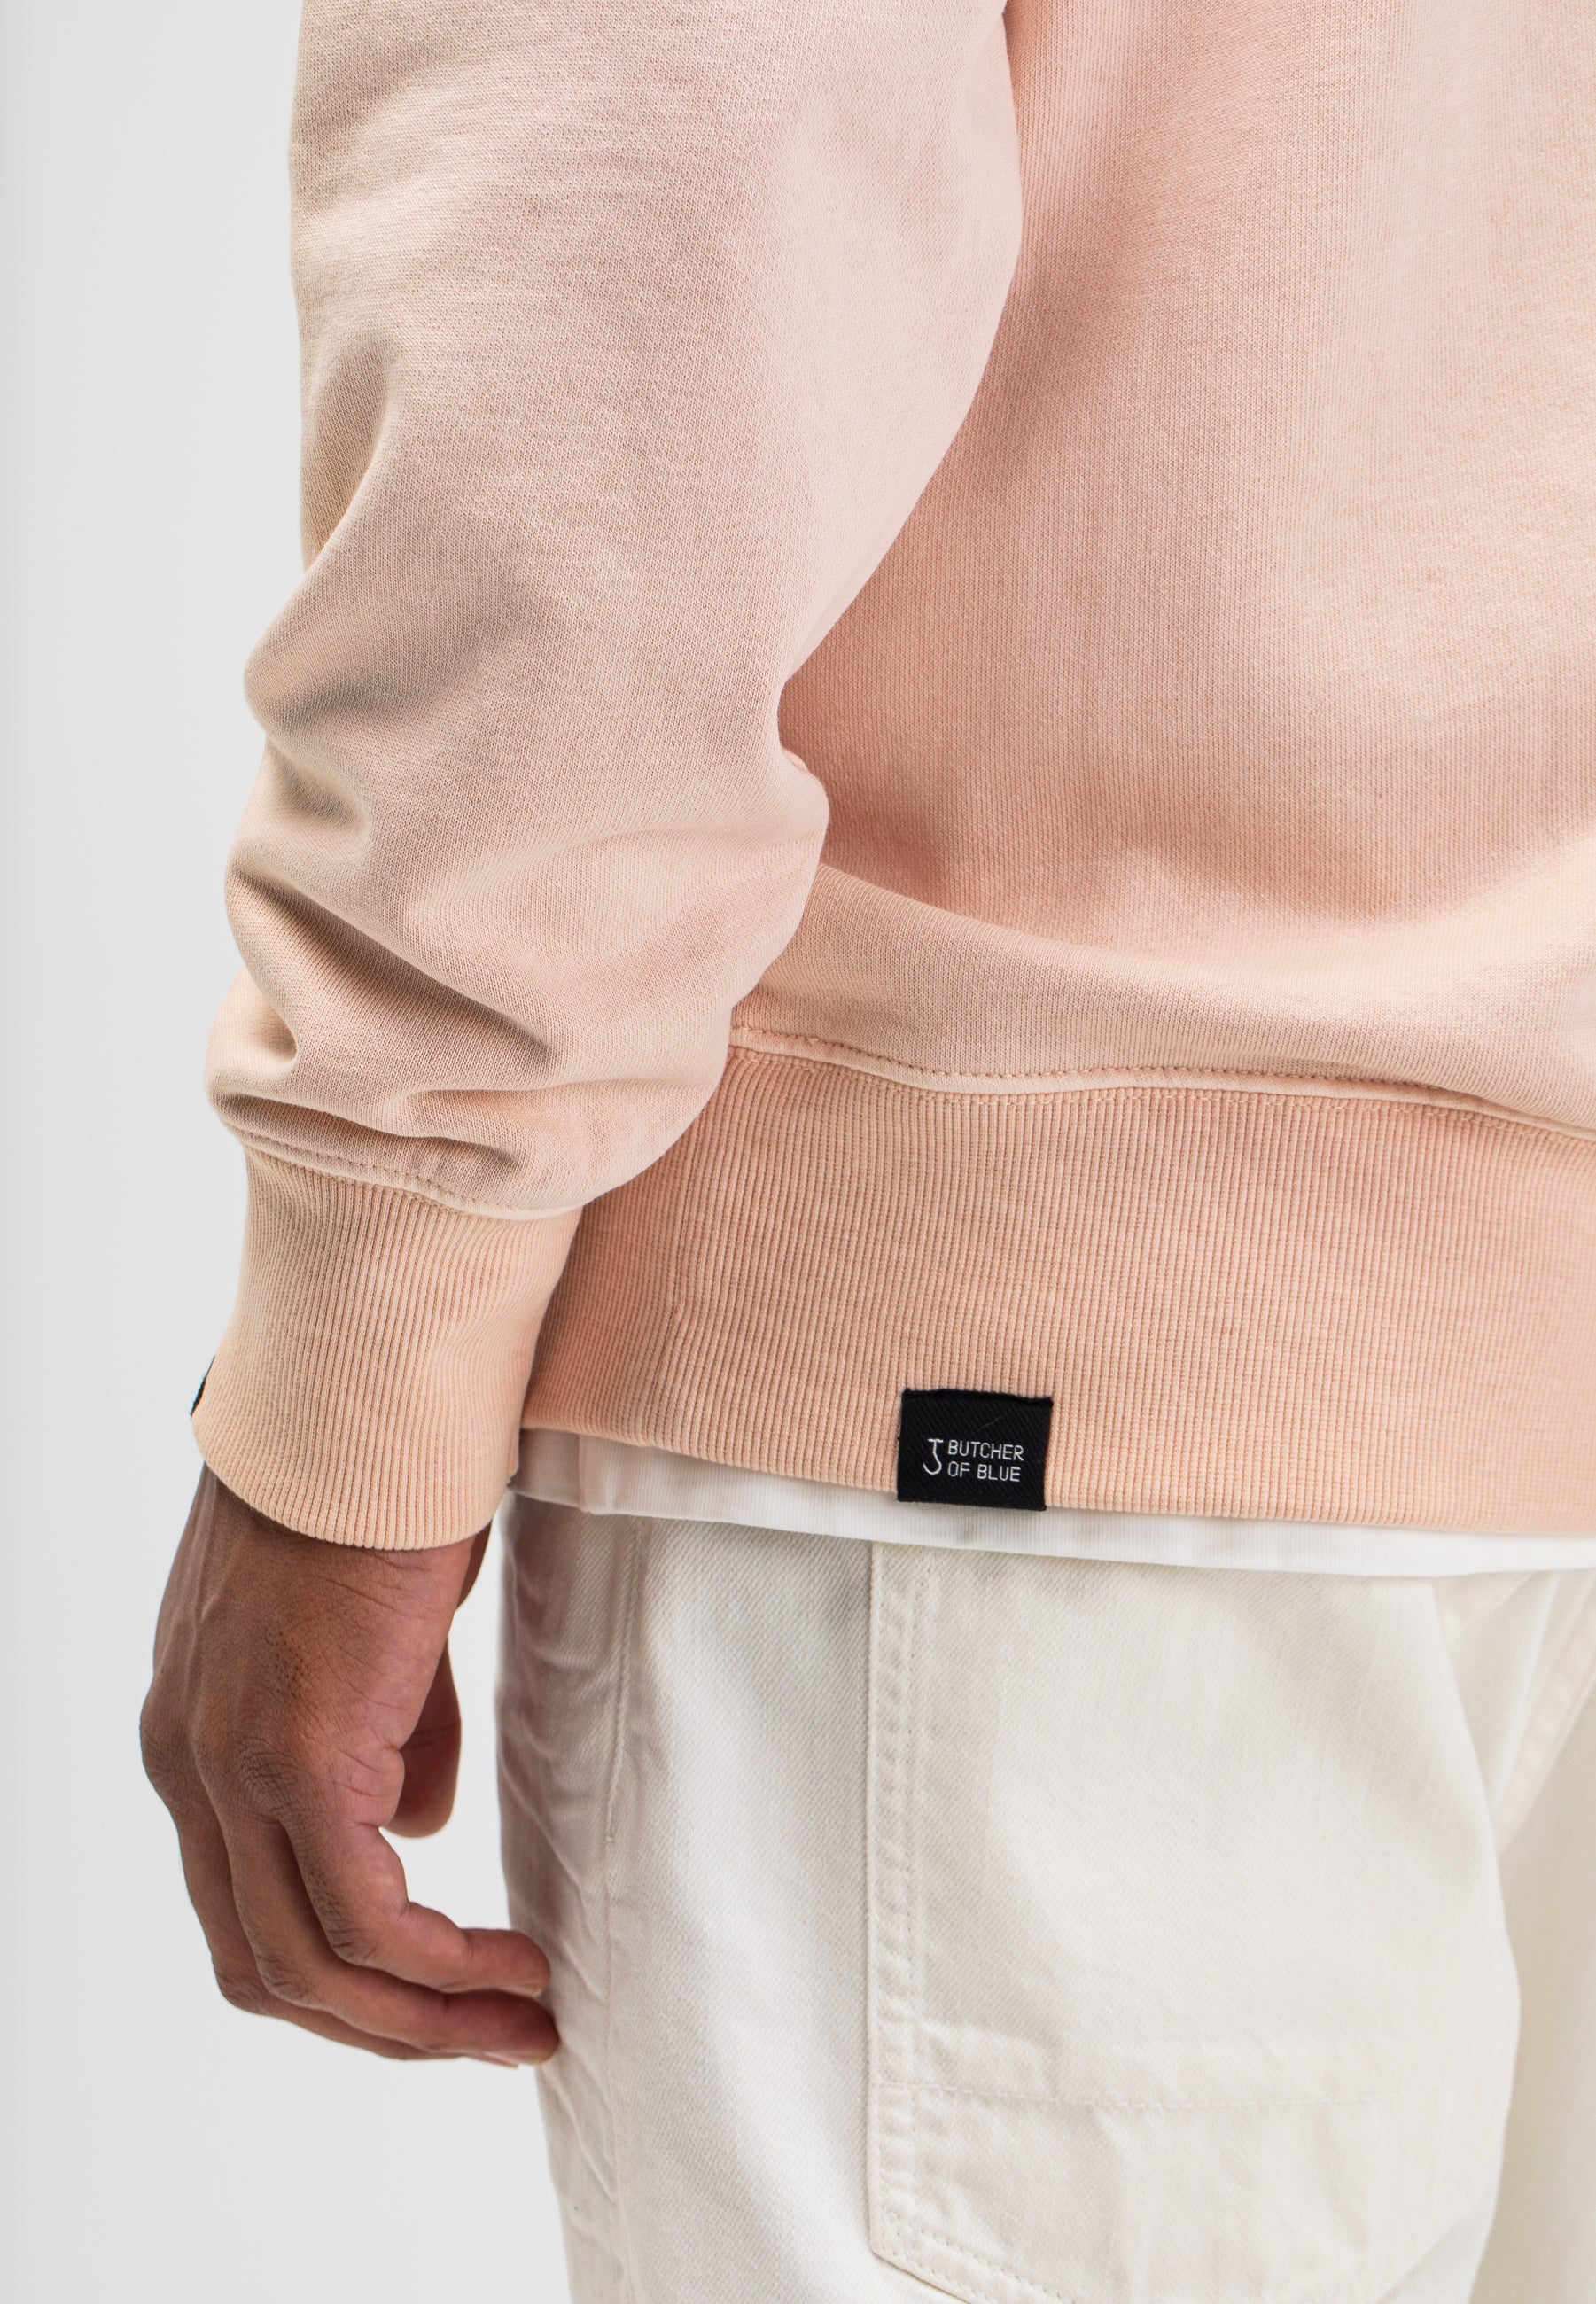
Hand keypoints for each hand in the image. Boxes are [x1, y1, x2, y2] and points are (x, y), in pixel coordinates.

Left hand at [141, 1467, 555, 2065]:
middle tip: (493, 2039)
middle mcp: (185, 1763)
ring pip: (306, 1963)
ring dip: (421, 2016)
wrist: (375, 1397)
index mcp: (191, 1732)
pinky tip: (508, 1965)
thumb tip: (415, 1824)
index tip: (443, 1992)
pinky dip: (436, 1965)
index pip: (242, 1908)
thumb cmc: (386, 1486)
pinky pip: (361, 1913)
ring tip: (521, 2021)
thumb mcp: (371, 1632)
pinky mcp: (293, 1753)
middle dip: (385, 2026)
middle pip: (263, 1963)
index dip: (342, 1977)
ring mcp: (227, 1763)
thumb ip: (383, 1733)